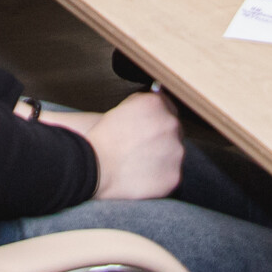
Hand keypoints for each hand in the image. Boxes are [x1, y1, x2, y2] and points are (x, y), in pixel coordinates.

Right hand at [42, 91, 183, 200]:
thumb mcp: (122, 108)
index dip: (157, 119)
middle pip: (174, 130)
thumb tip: (157, 96)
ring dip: (164, 156)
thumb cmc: (104, 138)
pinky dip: (161, 175)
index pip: (168, 108)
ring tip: (141, 163)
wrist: (95, 166)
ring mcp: (176, 150)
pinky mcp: (174, 174)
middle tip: (143, 148)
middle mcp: (171, 123)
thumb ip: (143, 102)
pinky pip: (172, 174)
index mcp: (157, 104)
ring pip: (175, 152)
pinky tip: (144, 175)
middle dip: (162, 137)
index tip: (149, 129)